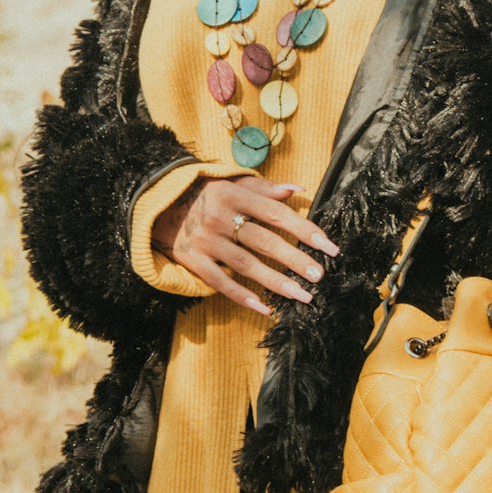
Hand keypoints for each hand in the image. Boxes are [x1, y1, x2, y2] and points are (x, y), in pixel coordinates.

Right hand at [150, 174, 338, 314]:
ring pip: (245, 265)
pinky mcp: (192, 259)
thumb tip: (298, 190)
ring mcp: (204, 240)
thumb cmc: (210, 195)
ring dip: (276, 282)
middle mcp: (218, 217)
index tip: (329, 246)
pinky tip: (265, 308)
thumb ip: (266, 188)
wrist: (162, 205)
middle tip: (319, 275)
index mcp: (233, 194)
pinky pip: (220, 282)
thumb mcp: (234, 184)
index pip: (276, 214)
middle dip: (294, 260)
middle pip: (263, 241)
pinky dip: (242, 296)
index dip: (305, 230)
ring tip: (302, 295)